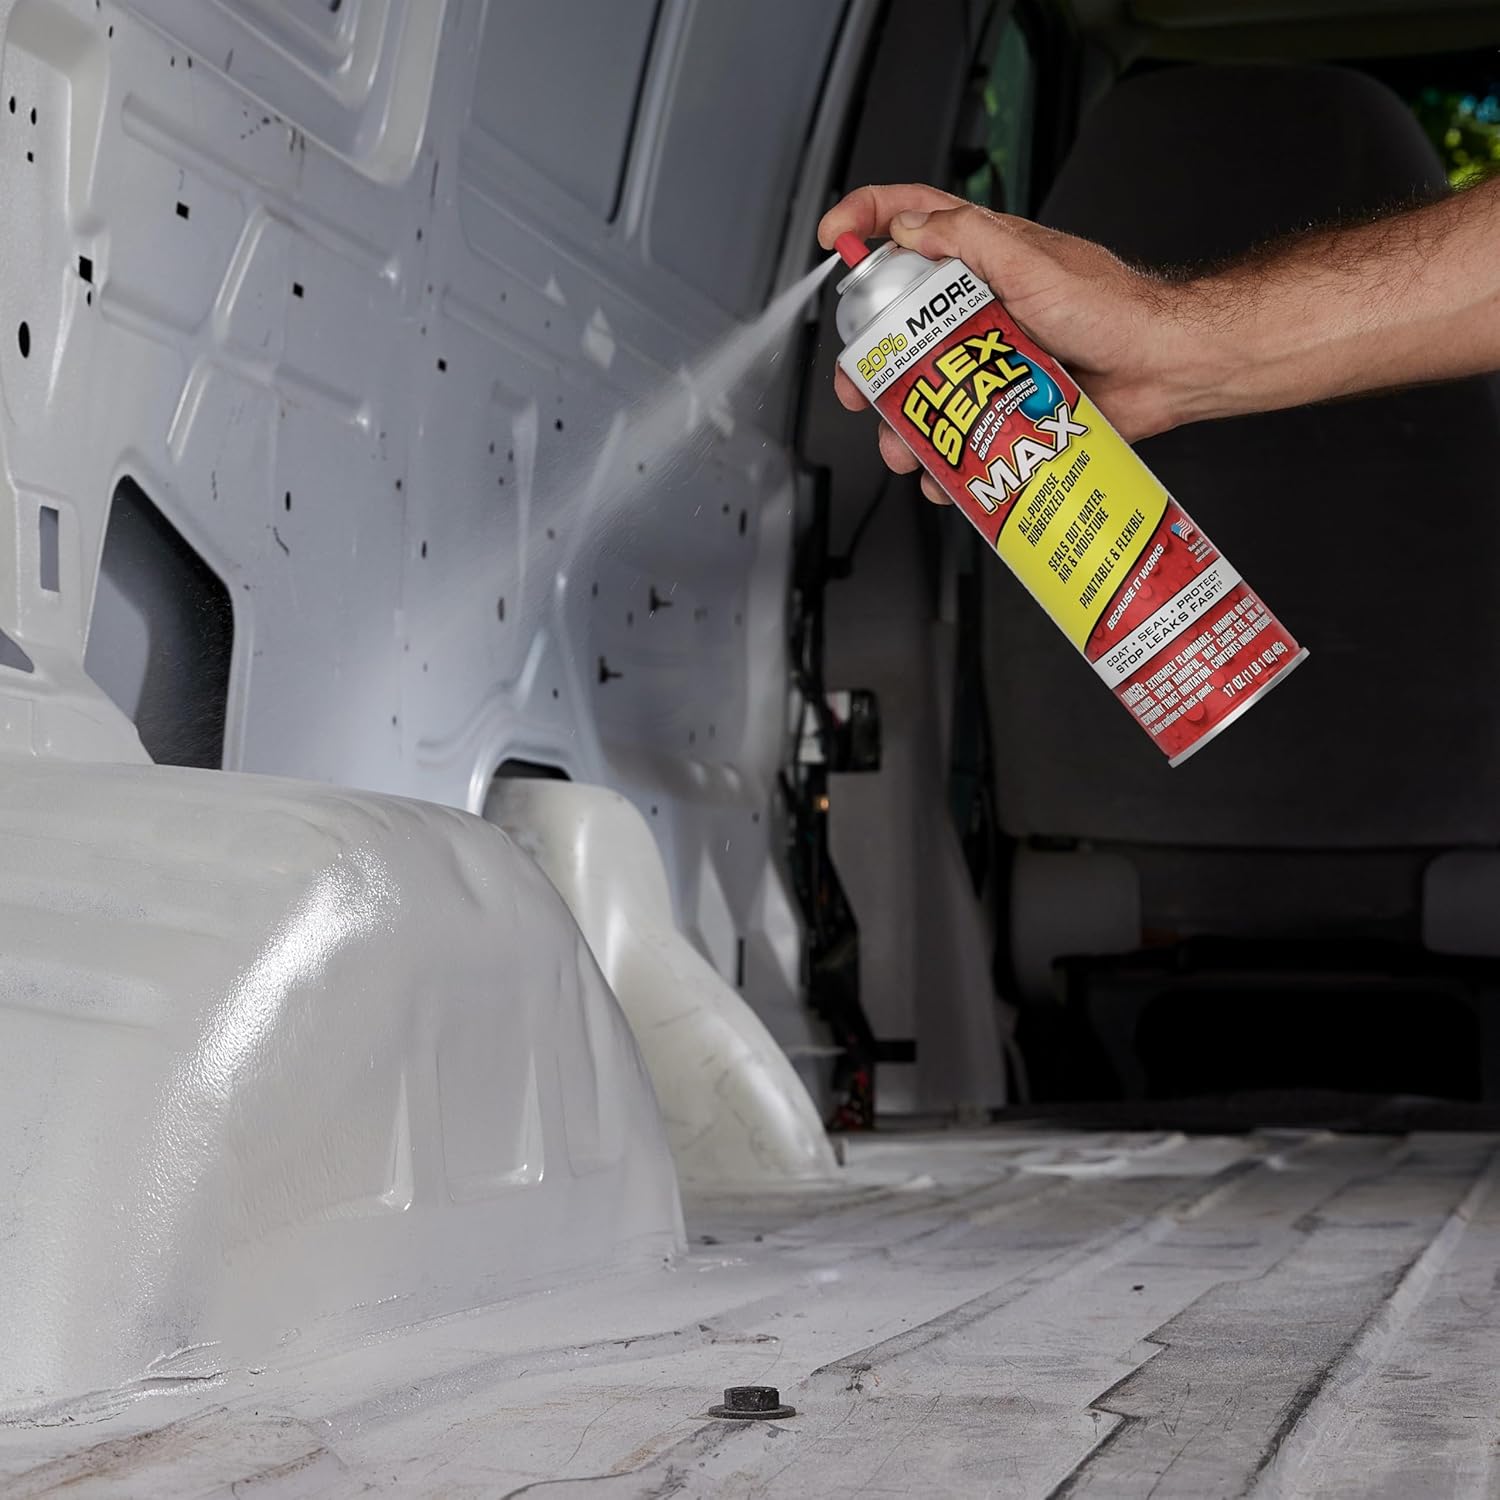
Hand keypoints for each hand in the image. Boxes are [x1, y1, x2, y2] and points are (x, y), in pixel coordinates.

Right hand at [819, 184, 1205, 503]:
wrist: (1163, 368)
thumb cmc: (1114, 308)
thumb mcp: (1032, 260)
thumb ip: (968, 238)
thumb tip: (908, 227)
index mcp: (981, 259)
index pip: (910, 219)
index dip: (864, 218)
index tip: (832, 239)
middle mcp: (978, 307)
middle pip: (899, 326)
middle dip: (868, 361)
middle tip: (858, 384)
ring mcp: (989, 359)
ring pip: (923, 391)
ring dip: (902, 425)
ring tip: (905, 447)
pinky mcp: (1005, 406)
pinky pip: (960, 435)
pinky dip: (944, 462)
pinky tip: (944, 475)